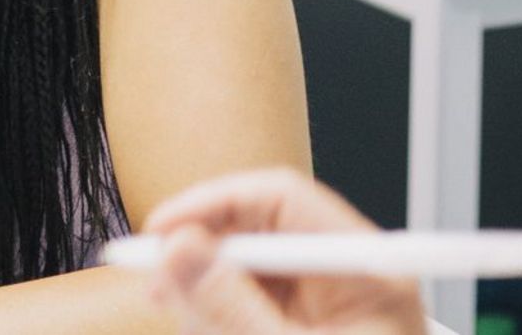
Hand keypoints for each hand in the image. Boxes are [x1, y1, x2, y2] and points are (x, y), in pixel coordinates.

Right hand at [141, 168, 428, 334]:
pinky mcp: (306, 331)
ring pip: (247, 270)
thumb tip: (179, 247)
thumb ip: (229, 305)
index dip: (213, 205)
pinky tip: (207, 331)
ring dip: (204, 292)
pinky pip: (251, 303)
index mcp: (368, 274)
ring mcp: (328, 309)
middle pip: (260, 231)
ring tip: (185, 322)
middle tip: (154, 283)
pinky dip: (218, 318)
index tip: (160, 232)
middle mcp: (349, 280)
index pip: (280, 200)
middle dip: (201, 254)